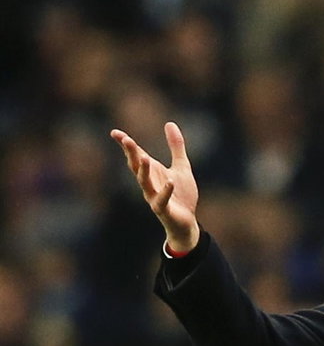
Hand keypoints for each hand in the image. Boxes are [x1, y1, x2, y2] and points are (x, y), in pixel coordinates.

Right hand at [110, 122, 199, 252]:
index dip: (126, 144)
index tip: (115, 132)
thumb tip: (169, 123)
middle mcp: (149, 183)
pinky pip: (162, 200)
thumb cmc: (181, 195)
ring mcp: (154, 197)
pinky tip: (170, 182)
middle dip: (131, 153)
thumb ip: (176, 146)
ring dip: (143, 170)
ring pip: (145, 183)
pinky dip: (165, 191)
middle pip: (136, 166)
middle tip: (126, 139)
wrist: (186, 222)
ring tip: (143, 157)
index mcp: (152, 172)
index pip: (136, 156)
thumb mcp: (181, 166)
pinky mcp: (164, 210)